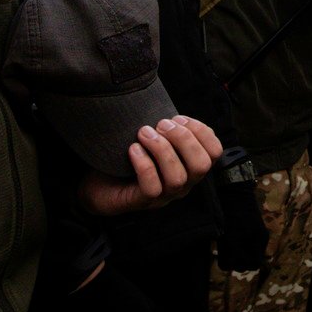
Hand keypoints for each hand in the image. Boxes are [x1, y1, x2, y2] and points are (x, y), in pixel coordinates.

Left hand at [75, 117, 222, 218]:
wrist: (97, 183)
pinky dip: (144, 165)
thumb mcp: (152, 138)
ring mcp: (163, 196)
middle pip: (201, 165)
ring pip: (178, 178)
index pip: (215, 153)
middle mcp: (181, 184)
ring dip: (162, 149)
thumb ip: (166, 127)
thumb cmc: (126, 157)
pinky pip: (152, 188)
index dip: (202, 131)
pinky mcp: (141, 202)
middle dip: (184, 139)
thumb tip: (170, 109)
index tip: (179, 118)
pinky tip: (133, 149)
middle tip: (161, 124)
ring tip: (143, 133)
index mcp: (189, 166)